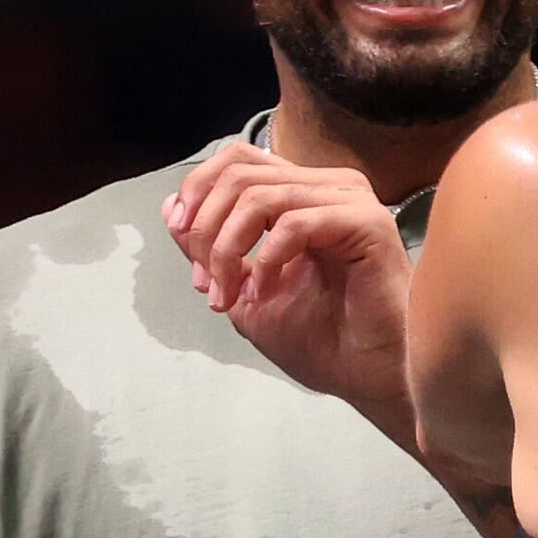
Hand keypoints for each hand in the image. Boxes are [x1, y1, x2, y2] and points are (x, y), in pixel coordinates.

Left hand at [163, 143, 413, 423]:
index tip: (185, 249)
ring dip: (228, 250)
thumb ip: (211, 246)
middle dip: (206, 230)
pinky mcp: (367, 223)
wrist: (365, 377)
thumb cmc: (320, 339)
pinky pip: (295, 222)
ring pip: (259, 197)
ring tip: (230, 296)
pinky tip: (265, 293)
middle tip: (206, 284)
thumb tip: (170, 208)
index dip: (197, 193)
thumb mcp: (244, 287)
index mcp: (303, 193)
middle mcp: (328, 186)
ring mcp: (349, 200)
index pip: (237, 160)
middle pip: (239, 173)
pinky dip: (266, 260)